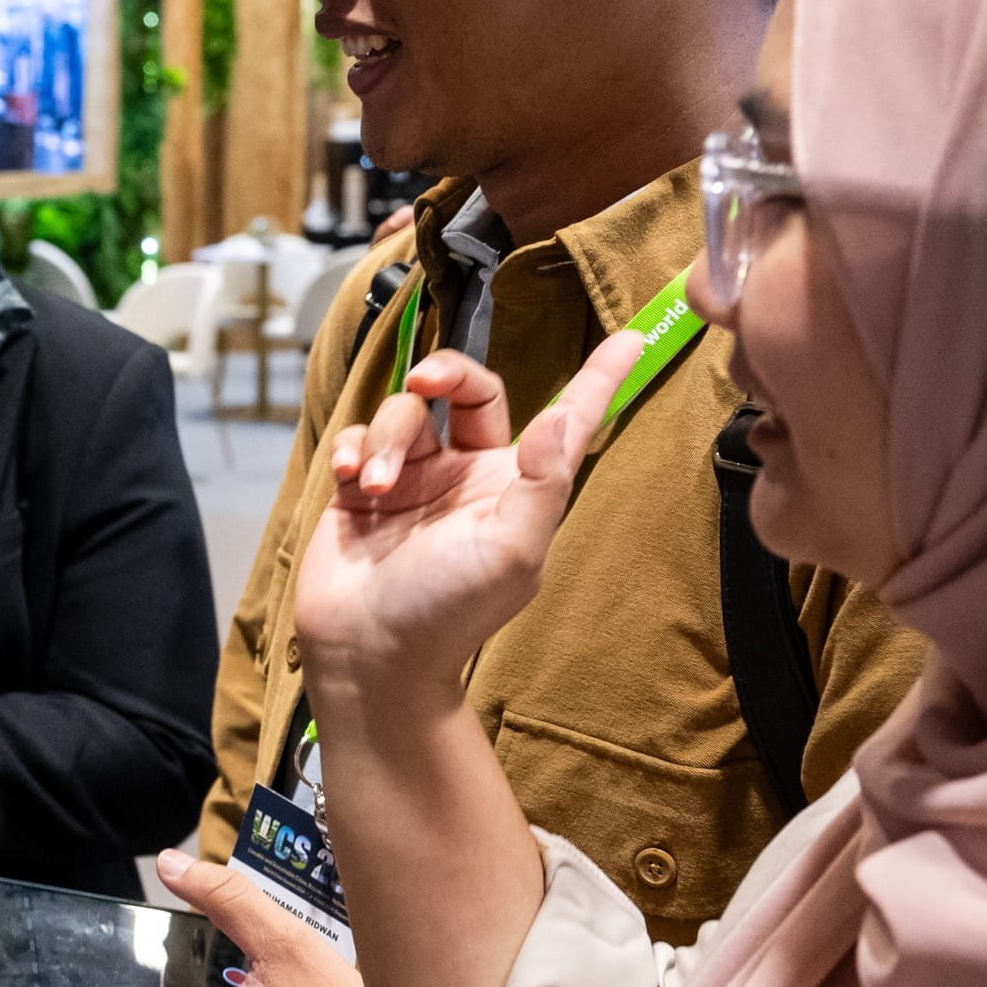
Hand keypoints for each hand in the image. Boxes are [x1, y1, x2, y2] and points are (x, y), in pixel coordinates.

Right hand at [286, 330, 644, 705]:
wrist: (366, 649)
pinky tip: (352, 478)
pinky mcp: (363, 485)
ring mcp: (414, 477)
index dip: (598, 379)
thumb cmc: (448, 611)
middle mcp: (467, 473)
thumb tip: (562, 417)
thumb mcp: (512, 551)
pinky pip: (359, 436)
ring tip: (377, 486)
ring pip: (404, 412)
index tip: (633, 338)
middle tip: (422, 383)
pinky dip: (354, 449)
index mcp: (515, 486)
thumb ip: (542, 482)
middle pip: (466, 389)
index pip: (564, 419)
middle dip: (445, 374)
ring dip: (388, 438)